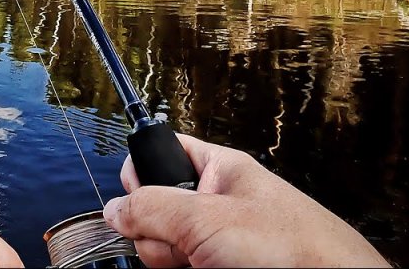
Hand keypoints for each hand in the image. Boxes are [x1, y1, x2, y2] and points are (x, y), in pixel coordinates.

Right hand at [103, 134, 388, 267]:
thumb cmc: (294, 250)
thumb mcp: (208, 219)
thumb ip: (151, 208)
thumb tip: (114, 208)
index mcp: (219, 171)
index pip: (161, 152)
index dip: (141, 173)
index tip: (139, 196)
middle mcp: (216, 206)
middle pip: (154, 211)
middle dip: (158, 234)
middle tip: (187, 245)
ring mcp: (217, 244)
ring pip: (164, 251)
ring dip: (170, 262)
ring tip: (206, 266)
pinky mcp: (219, 268)